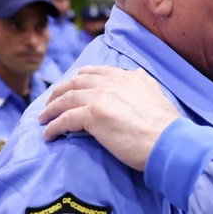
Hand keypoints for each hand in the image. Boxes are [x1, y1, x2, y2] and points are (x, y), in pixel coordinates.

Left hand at [39, 66, 178, 171]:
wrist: (168, 141)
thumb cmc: (166, 127)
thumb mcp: (158, 95)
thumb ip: (145, 83)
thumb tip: (138, 74)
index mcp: (128, 78)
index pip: (97, 72)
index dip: (80, 79)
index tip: (72, 87)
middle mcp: (113, 82)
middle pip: (76, 82)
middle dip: (60, 92)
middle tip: (51, 102)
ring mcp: (101, 97)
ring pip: (66, 99)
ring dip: (51, 109)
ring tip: (43, 119)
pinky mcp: (93, 115)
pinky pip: (65, 120)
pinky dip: (53, 127)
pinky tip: (49, 135)